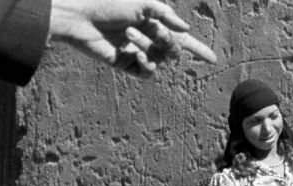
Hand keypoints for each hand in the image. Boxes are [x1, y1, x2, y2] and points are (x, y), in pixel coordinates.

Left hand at [49, 0, 216, 76]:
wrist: (80, 15)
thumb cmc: (107, 2)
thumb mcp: (142, 2)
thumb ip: (166, 14)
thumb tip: (185, 28)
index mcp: (153, 23)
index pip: (181, 39)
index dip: (198, 49)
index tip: (213, 60)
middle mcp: (148, 39)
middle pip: (173, 50)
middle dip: (167, 40)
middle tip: (154, 30)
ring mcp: (137, 52)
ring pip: (160, 59)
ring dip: (148, 46)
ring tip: (128, 34)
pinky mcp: (127, 65)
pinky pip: (148, 71)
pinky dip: (145, 62)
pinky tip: (132, 53)